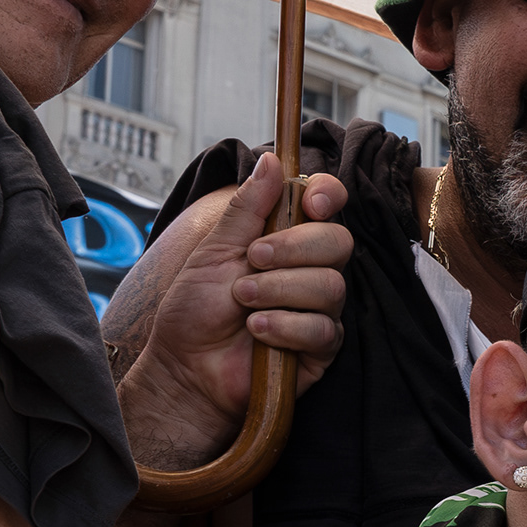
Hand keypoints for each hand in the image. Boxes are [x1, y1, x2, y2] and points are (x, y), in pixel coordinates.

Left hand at [104, 153, 351, 470]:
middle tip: (253, 261)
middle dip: (294, 249)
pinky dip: (285, 326)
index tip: (312, 202)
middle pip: (339, 241)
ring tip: (243, 302)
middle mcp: (310, 269)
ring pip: (331, 285)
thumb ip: (247, 208)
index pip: (327, 205)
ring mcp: (319, 308)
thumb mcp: (214, 249)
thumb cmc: (196, 310)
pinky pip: (323, 328)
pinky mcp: (322, 347)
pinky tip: (258, 331)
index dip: (328, 196)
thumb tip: (272, 159)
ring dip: (279, 290)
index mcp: (287, 238)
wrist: (187, 368)